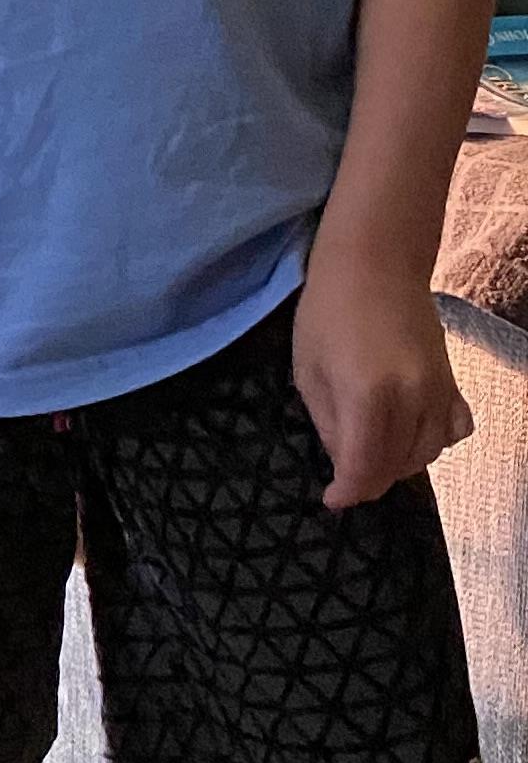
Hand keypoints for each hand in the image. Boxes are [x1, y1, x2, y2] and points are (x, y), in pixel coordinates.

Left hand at [292, 253, 471, 510]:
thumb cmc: (328, 311)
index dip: (347, 492)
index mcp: (368, 396)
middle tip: (345, 477)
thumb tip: (343, 464)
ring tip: (370, 455)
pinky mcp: (454, 381)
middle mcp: (412, 398)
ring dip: (398, 465)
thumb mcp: (309, 371)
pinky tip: (408, 433)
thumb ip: (328, 425)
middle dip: (369, 480)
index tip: (332, 500)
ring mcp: (440, 390)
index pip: (365, 468)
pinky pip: (453, 430)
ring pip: (427, 454)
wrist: (376, 263)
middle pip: (398, 467)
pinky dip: (432, 442)